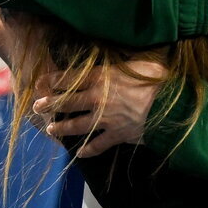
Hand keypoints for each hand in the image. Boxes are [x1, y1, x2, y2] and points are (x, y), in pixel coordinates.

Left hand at [32, 59, 166, 157]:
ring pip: (76, 125)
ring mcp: (105, 119)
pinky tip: (80, 153)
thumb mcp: (137, 62)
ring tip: (52, 130)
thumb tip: (117, 53)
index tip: (40, 83)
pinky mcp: (116, 135)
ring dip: (62, 128)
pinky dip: (88, 150)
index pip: (69, 78)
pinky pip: (97, 145)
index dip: (52, 81)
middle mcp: (97, 99)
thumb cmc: (157, 79)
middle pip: (66, 102)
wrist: (170, 105)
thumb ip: (121, 61)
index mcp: (101, 78)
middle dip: (49, 104)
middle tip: (37, 107)